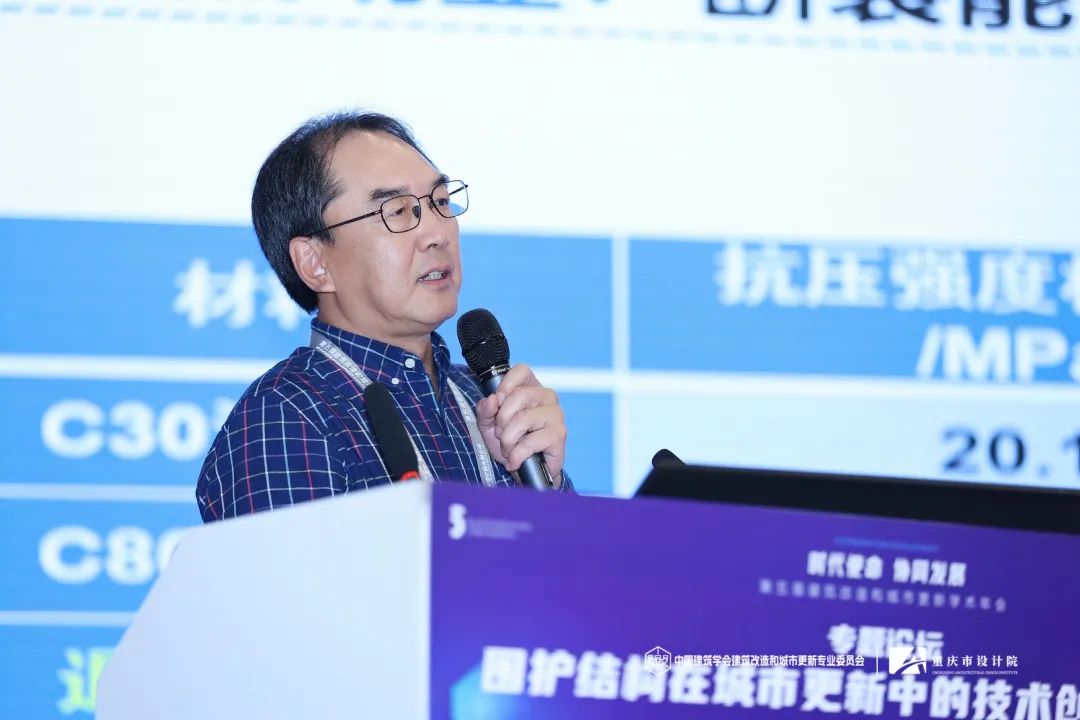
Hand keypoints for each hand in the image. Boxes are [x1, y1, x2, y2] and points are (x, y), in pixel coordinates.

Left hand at [474, 364, 565, 486]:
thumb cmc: (510, 443)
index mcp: (531, 388)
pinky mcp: (559, 435)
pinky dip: (516, 455)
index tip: (497, 402)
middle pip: (519, 395)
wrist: (524, 471)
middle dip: (502, 419)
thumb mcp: (489, 425)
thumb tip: (491, 400)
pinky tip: (515, 460)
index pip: (522, 370)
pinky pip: (530, 441)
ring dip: (508, 440)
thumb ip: (485, 411)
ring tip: (508, 449)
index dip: (505, 385)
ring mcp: (556, 415)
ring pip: (523, 419)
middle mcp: (547, 397)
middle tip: (501, 434)